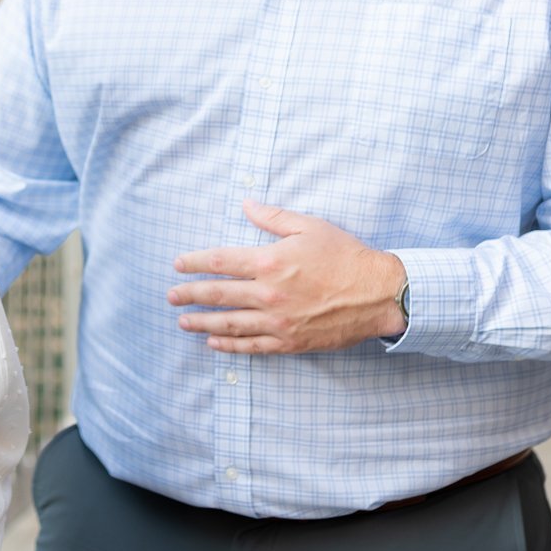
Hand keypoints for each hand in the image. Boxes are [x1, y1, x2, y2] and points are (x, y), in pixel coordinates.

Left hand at [168, 202, 405, 353]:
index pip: (220, 261)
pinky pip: (252, 346)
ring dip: (202, 323)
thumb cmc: (346, 256)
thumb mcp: (309, 226)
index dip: (194, 262)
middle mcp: (268, 293)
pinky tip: (214, 343)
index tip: (178, 264)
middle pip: (217, 294)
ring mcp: (278, 321)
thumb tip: (245, 204)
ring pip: (229, 324)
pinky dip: (229, 345)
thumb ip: (273, 217)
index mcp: (270, 261)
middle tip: (171, 296)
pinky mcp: (289, 341)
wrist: (379, 294)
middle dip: (189, 294)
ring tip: (183, 321)